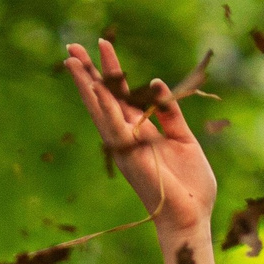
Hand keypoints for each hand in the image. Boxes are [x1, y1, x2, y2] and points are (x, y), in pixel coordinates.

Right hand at [65, 39, 218, 240]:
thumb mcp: (184, 140)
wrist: (192, 218)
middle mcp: (127, 138)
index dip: (111, 71)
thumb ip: (170, 113)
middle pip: (104, 98)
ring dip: (86, 84)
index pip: (121, 96)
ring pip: (101, 109)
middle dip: (88, 72)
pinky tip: (93, 87)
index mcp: (141, 133)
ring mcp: (126, 147)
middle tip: (71, 45)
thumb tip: (155, 83)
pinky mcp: (131, 156)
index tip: (101, 45)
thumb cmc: (190, 187)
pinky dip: (104, 106)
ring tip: (72, 59)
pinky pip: (115, 126)